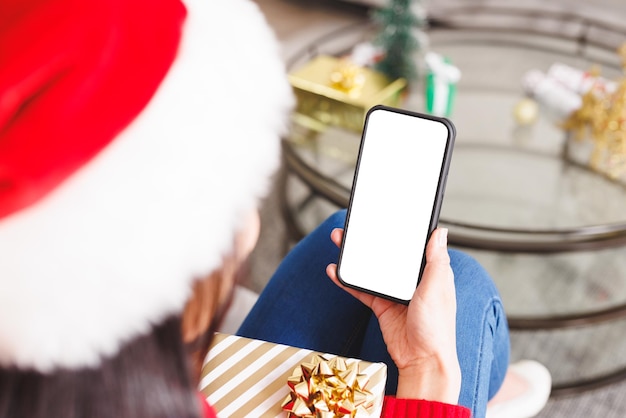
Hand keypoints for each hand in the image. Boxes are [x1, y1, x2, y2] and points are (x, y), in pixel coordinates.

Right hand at [326, 228, 460, 402]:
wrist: (422, 362)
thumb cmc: (437, 329)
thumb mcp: (438, 287)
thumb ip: (436, 259)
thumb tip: (441, 232)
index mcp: (430, 273)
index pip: (413, 246)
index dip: (400, 232)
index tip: (386, 217)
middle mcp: (412, 281)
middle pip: (387, 255)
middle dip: (371, 240)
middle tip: (354, 227)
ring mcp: (395, 294)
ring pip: (371, 269)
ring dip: (355, 257)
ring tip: (340, 242)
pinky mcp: (382, 307)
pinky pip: (361, 290)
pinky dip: (347, 282)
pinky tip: (335, 272)